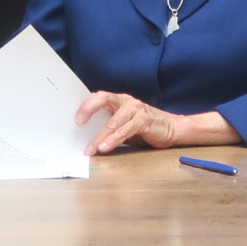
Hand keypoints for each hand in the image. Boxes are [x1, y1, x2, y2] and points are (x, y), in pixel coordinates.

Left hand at [73, 93, 236, 155]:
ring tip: (90, 148)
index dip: (85, 104)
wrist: (172, 129)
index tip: (74, 116)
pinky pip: (125, 130)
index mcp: (120, 100)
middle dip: (89, 109)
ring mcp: (136, 109)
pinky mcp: (144, 121)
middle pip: (104, 99)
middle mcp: (127, 101)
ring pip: (113, 121)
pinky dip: (113, 139)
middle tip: (78, 122)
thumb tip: (86, 137)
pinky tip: (105, 147)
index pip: (99, 97)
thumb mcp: (125, 125)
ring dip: (99, 136)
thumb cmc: (145, 128)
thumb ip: (109, 126)